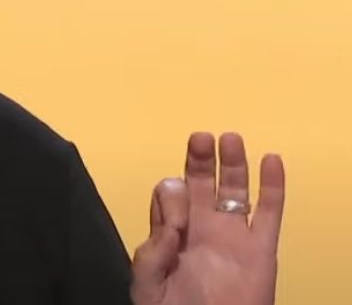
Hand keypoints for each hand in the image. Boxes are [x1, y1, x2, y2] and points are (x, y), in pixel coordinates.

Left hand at [131, 132, 285, 304]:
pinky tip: (271, 160)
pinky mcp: (261, 250)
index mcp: (170, 233)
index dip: (170, 194)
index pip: (169, 197)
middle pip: (201, 183)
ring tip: (230, 139)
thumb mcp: (146, 282)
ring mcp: (232, 236)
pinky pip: (270, 213)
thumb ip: (152, 248)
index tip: (174, 204)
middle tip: (200, 138)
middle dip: (199, 160)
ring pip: (235, 190)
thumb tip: (171, 211)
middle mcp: (201, 227)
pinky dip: (273, 186)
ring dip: (233, 164)